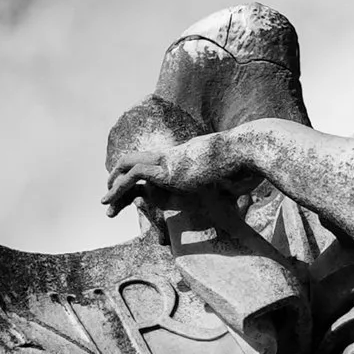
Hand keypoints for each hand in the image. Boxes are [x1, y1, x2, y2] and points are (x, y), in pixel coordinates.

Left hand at [103, 113, 240, 215]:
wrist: (246, 152)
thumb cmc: (247, 167)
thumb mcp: (238, 181)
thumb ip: (234, 187)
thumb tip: (247, 195)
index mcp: (186, 158)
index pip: (156, 166)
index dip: (142, 181)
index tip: (137, 198)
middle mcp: (173, 155)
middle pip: (137, 162)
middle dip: (121, 178)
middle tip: (112, 196)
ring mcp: (168, 159)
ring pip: (129, 165)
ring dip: (115, 184)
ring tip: (105, 201)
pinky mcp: (165, 168)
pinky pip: (133, 175)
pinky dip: (118, 187)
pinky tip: (109, 200)